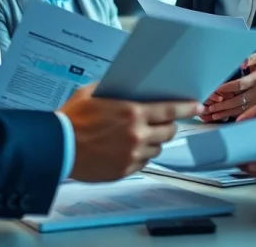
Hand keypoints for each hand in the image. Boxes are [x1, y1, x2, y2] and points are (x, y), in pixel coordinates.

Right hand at [61, 83, 202, 181]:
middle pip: (169, 131)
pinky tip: (129, 149)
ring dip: (154, 141)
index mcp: (132, 112)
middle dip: (169, 125)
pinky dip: (141, 155)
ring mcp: (132, 155)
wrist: (56, 147)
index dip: (187, 107)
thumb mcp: (91, 93)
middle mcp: (137, 134)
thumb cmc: (71, 118)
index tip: (198, 106)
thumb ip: (112, 90)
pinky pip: (143, 162)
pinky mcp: (124, 170)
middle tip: (164, 122)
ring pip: (158, 148)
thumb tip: (124, 86)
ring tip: (142, 136)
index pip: (171, 109)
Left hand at [201, 53, 255, 120]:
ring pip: (240, 110)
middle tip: (210, 107)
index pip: (239, 84)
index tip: (216, 90)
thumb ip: (250, 58)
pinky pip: (244, 113)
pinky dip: (232, 116)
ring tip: (212, 114)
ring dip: (225, 113)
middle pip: (238, 100)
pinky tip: (221, 117)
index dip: (227, 88)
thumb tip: (241, 63)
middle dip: (223, 104)